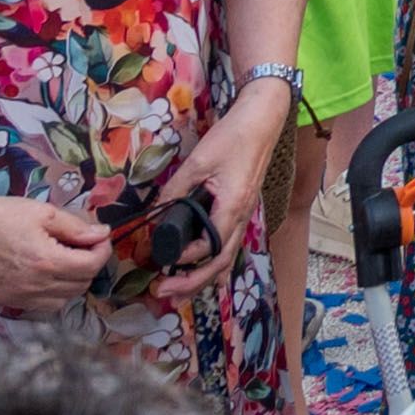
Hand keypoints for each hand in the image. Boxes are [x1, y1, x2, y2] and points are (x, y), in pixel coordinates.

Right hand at [0, 183, 112, 316]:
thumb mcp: (43, 213)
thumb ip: (76, 227)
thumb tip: (102, 234)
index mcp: (47, 262)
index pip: (91, 266)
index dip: (102, 250)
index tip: (100, 237)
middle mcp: (34, 286)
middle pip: (80, 285)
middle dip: (89, 264)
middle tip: (83, 244)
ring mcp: (17, 297)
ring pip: (63, 300)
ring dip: (72, 282)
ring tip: (65, 259)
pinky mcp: (2, 300)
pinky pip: (40, 306)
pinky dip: (51, 294)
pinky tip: (45, 274)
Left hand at [144, 81, 290, 300]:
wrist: (261, 121)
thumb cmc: (232, 139)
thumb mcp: (197, 162)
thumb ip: (175, 190)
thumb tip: (153, 214)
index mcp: (232, 207)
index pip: (209, 247)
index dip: (183, 259)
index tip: (159, 263)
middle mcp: (242, 217)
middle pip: (220, 263)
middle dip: (192, 283)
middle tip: (163, 294)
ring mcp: (245, 215)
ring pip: (227, 257)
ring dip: (203, 278)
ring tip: (181, 293)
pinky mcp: (243, 209)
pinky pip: (231, 245)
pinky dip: (217, 264)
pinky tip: (209, 274)